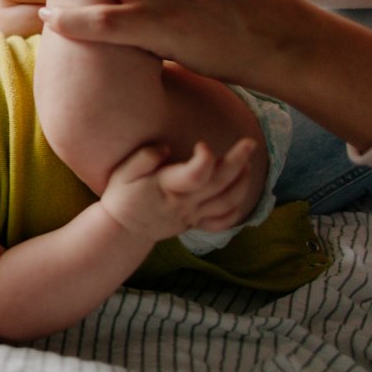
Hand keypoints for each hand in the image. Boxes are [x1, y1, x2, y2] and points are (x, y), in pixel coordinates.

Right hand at [100, 140, 257, 241]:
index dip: (204, 158)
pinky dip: (236, 209)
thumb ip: (143, 157)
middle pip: (219, 183)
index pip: (195, 174)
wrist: (122, 229)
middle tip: (249, 142)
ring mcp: (192, 215)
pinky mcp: (195, 223)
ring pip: (227, 202)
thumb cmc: (122, 196)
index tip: (201, 144)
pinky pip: (222, 222)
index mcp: (166, 187)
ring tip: (247, 163)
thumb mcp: (123, 172)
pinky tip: (239, 192)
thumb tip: (165, 148)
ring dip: (242, 182)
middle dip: (238, 161)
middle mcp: (184, 203)